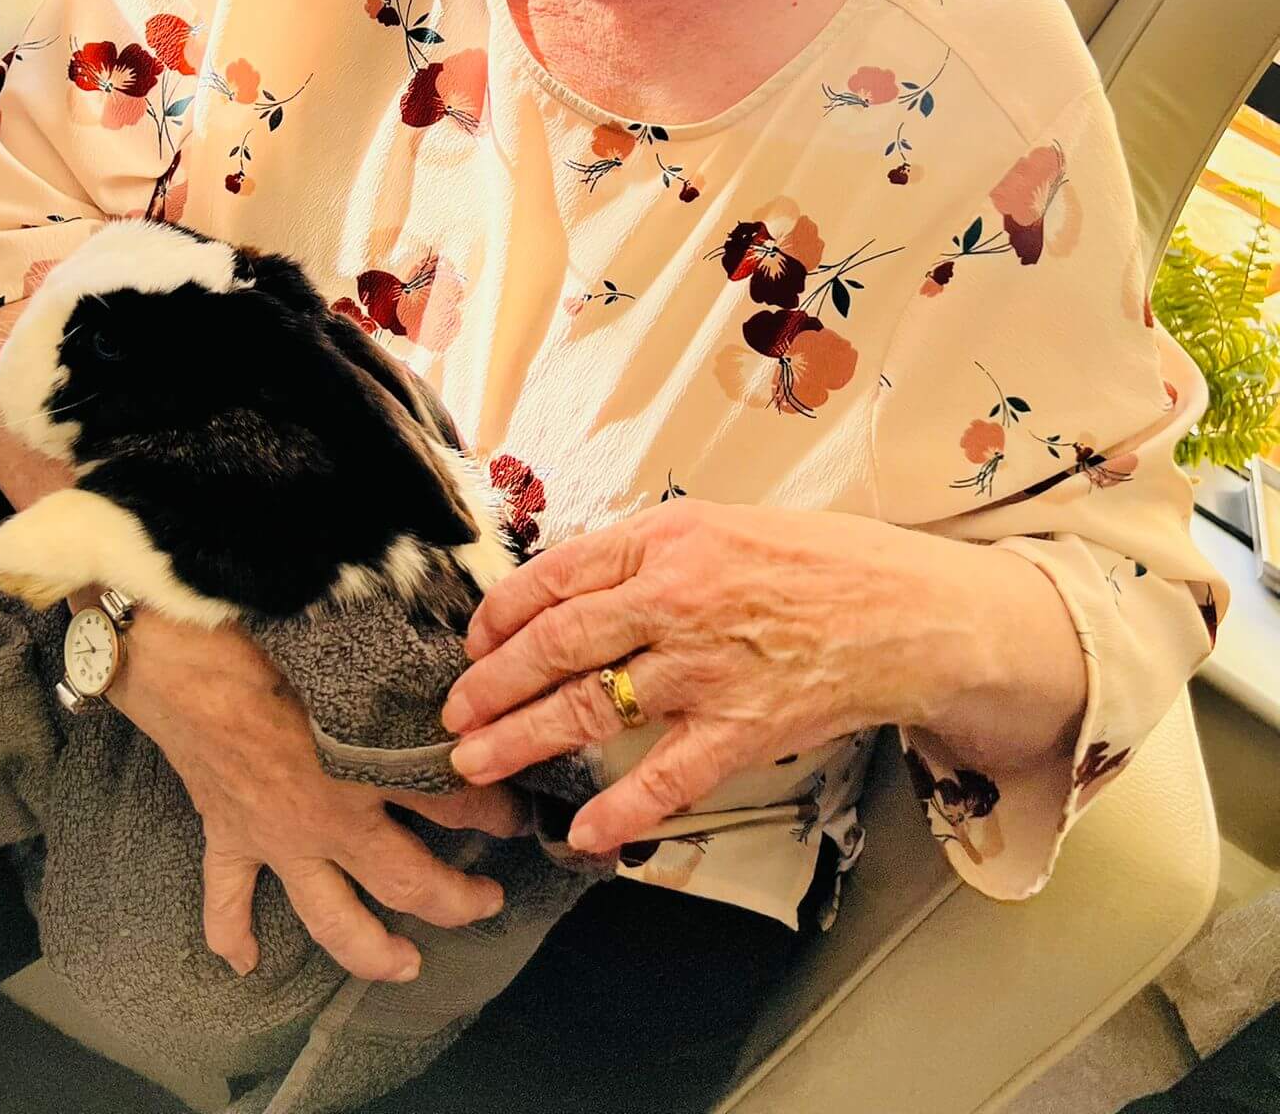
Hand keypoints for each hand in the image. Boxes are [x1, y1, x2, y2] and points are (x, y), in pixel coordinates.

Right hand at [107, 607, 528, 982]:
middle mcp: (331, 814)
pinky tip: (245, 962)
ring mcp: (277, 835)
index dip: (495, 811)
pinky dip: (233, 933)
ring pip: (331, 917)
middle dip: (454, 901)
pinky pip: (227, 898)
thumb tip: (462, 658)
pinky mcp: (228, 833)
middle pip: (406, 881)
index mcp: (370, 763)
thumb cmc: (269, 632)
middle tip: (486, 905)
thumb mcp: (359, 647)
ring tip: (405, 966)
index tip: (521, 812)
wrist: (182, 653)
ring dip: (369, 948)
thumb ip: (409, 672)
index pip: (455, 800)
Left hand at [441, 499, 961, 850]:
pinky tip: (586, 834)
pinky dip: (621, 810)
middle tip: (453, 712)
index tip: (473, 643)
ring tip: (476, 763)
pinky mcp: (742, 728)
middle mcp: (675, 599)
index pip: (556, 576)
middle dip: (492, 683)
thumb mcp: (721, 526)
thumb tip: (576, 588)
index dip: (502, 615)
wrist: (908, 611)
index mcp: (665, 540)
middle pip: (557, 644)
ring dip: (523, 740)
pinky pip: (665, 776)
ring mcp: (705, 668)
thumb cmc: (820, 562)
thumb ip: (648, 555)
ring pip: (591, 707)